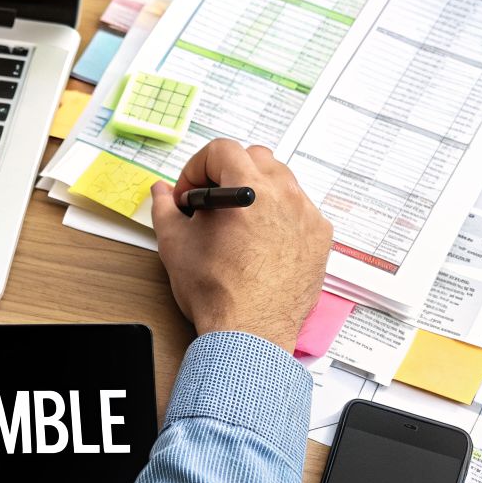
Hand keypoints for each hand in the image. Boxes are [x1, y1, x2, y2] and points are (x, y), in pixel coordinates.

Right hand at [148, 138, 332, 351]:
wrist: (249, 332)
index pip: (222, 149)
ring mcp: (307, 217)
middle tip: (211, 201)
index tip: (190, 192)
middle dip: (228, 172)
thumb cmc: (217, 292)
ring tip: (237, 221)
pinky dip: (280, 215)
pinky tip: (261, 239)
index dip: (197, 167)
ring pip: (282, 181)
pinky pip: (300, 210)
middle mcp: (284, 196)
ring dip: (256, 190)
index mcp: (248, 189)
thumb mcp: (176, 244)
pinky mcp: (320, 239)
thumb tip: (162, 193)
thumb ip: (165, 208)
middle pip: (256, 157)